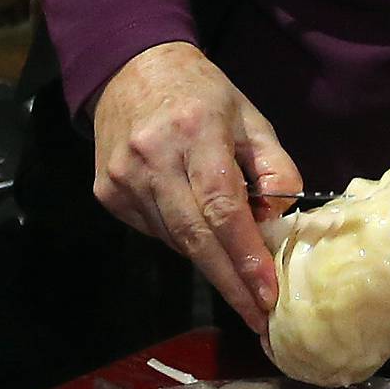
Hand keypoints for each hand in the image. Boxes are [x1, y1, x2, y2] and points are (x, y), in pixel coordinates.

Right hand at [91, 41, 298, 326]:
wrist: (129, 69)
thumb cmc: (202, 94)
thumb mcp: (250, 119)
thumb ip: (273, 169)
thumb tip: (282, 224)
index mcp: (196, 132)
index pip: (222, 208)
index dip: (245, 257)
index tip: (268, 296)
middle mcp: (153, 158)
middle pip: (195, 238)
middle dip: (231, 283)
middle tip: (260, 319)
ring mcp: (123, 179)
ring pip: (175, 241)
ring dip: (210, 260)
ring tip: (239, 272)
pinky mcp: (106, 194)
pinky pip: (155, 232)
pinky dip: (183, 239)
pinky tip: (197, 227)